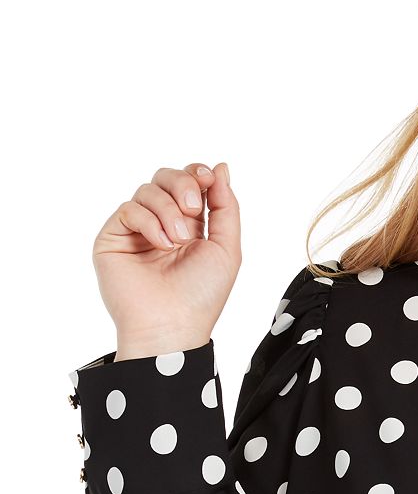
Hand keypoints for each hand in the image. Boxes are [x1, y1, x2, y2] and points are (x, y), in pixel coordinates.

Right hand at [91, 162, 241, 353]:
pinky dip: (149, 222)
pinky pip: (130, 209)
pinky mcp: (113, 238)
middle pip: (166, 177)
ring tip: (178, 241)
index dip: (198, 173)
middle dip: (183, 184)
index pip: (190, 183)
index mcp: (191, 228)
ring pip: (148, 190)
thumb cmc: (201, 296)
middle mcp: (162, 226)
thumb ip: (226, 208)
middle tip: (193, 208)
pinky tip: (161, 245)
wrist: (173, 325)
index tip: (209, 178)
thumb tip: (222, 167)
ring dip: (168, 211)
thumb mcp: (227, 249)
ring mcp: (136, 231)